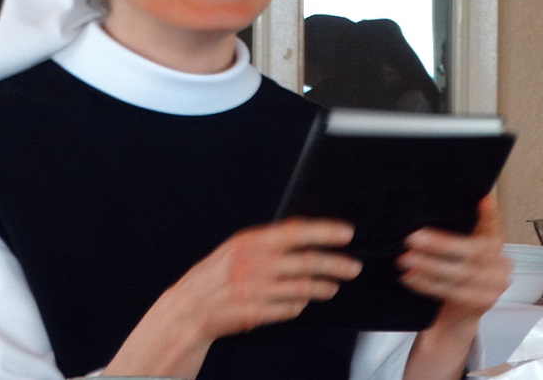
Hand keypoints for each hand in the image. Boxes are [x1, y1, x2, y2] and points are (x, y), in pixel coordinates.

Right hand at [103, 218, 360, 377]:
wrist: (189, 307)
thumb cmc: (217, 274)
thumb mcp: (239, 247)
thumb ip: (268, 243)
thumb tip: (306, 236)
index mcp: (251, 241)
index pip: (296, 231)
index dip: (325, 231)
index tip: (347, 232)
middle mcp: (255, 263)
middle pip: (307, 262)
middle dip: (336, 264)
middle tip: (353, 267)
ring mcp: (255, 290)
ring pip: (303, 288)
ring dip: (324, 287)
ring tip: (334, 287)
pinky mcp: (256, 313)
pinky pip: (290, 309)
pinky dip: (300, 305)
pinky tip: (305, 302)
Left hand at [395, 194, 509, 323]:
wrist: (459, 315)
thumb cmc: (455, 273)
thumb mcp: (459, 252)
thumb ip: (455, 235)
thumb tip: (426, 215)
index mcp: (495, 244)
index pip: (493, 227)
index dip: (490, 215)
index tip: (484, 199)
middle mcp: (501, 264)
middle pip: (473, 252)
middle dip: (440, 245)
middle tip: (412, 238)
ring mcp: (494, 286)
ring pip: (460, 273)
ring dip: (428, 266)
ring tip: (405, 260)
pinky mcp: (481, 303)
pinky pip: (451, 291)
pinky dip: (426, 284)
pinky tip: (409, 277)